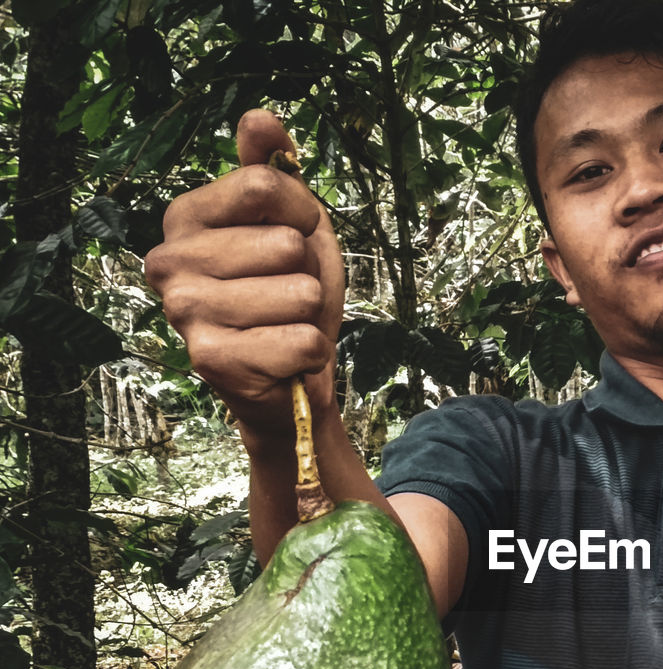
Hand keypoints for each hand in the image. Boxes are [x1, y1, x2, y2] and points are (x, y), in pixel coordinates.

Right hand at [143, 110, 345, 444]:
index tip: (295, 239)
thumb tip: (258, 116)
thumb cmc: (288, 295)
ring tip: (284, 325)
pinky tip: (287, 358)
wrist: (292, 376)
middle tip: (287, 295)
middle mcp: (168, 261)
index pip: (265, 184)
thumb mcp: (292, 223)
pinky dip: (311, 351)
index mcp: (185, 217)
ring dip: (309, 314)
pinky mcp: (210, 361)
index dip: (303, 215)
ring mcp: (184, 312)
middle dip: (307, 272)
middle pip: (285, 243)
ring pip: (299, 294)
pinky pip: (302, 341)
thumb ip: (274, 168)